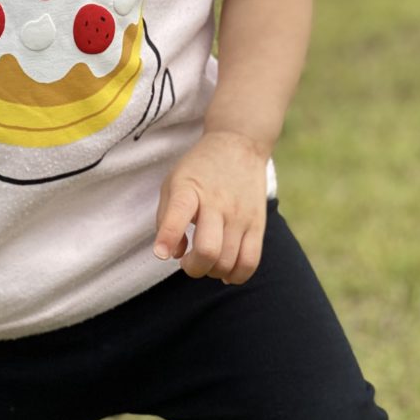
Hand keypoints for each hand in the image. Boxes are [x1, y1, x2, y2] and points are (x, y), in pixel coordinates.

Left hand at [154, 130, 268, 284]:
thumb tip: (174, 254)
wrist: (239, 144)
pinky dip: (235, 275)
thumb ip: (165, 219)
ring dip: (212, 271)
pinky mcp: (258, 224)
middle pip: (208, 251)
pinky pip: (250, 263)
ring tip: (207, 260)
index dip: (169, 237)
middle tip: (188, 260)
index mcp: (189, 188)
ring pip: (228, 262)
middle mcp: (217, 202)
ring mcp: (240, 214)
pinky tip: (225, 268)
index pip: (179, 213)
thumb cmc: (199, 170)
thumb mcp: (173, 182)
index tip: (162, 253)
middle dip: (193, 268)